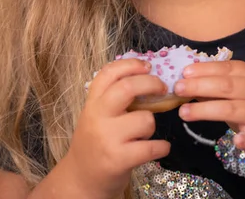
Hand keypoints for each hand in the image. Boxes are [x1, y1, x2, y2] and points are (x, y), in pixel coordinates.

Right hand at [66, 59, 170, 198]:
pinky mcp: (118, 159)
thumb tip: (146, 74)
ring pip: (146, 119)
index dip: (131, 65)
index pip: (109, 73)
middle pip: (128, 87)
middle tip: (162, 87)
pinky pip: (151, 147)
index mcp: (93, 101)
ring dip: (152, 124)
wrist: (81, 179)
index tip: (148, 66)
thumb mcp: (96, 114)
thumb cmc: (95, 141)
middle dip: (151, 83)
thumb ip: (114, 96)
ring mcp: (107, 138)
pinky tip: (160, 147)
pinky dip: (162, 147)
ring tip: (145, 133)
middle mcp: (98, 115)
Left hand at [174, 60, 244, 175]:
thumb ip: (217, 90)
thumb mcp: (238, 97)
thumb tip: (188, 82)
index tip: (184, 72)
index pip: (228, 68)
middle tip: (178, 89)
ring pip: (233, 109)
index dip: (205, 69)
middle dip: (200, 86)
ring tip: (183, 112)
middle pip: (228, 86)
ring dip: (206, 110)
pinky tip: (235, 141)